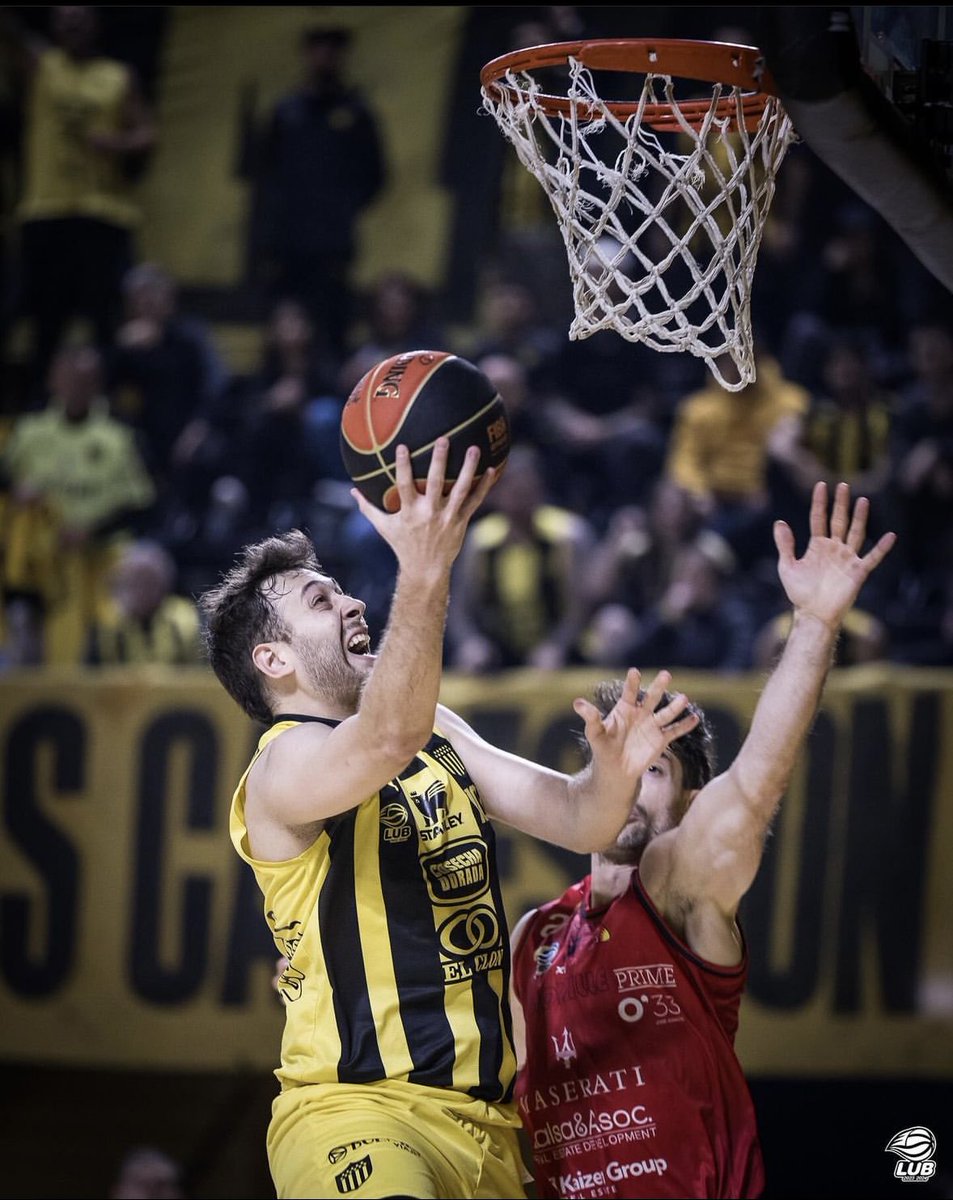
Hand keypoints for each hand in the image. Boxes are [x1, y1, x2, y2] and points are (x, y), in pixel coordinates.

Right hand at [350, 437, 497, 576]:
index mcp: (409, 512)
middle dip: (439, 461)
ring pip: (460, 489)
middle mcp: (429, 513)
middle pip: (435, 483)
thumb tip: (352, 491)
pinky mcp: (462, 521)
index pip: (404, 485)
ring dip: (468, 469)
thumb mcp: (384, 527)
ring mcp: (448, 517)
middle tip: (443, 439)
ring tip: (473, 449)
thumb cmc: (403, 545)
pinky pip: (475, 501)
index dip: (403, 466)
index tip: (403, 447)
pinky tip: (492, 470)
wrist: (426, 569)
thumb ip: (369, 507)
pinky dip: (484, 487)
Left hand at [574, 668, 699, 782]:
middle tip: (666, 674)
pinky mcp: (660, 740)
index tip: (634, 672)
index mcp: (625, 708)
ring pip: (666, 713)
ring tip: (684, 697)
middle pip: (651, 697)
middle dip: (658, 686)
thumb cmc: (603, 748)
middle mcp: (641, 713)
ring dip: (675, 706)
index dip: (632, 683)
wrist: (616, 769)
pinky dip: (684, 725)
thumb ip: (590, 717)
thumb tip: (577, 703)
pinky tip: (694, 718)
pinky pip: (674, 731)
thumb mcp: (594, 733)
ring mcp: (652, 726)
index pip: (629, 692)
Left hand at [774, 481, 895, 630]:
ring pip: (856, 533)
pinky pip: (872, 558)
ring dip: (860, 518)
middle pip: (839, 521)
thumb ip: (785, 545)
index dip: (820, 503)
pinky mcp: (858, 572)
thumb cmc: (799, 592)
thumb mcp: (788, 566)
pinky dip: (882, 548)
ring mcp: (847, 559)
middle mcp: (834, 549)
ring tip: (863, 500)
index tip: (821, 485)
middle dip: (841, 504)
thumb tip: (779, 522)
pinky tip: (890, 536)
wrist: (813, 614)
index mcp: (817, 546)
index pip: (819, 519)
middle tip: (843, 485)